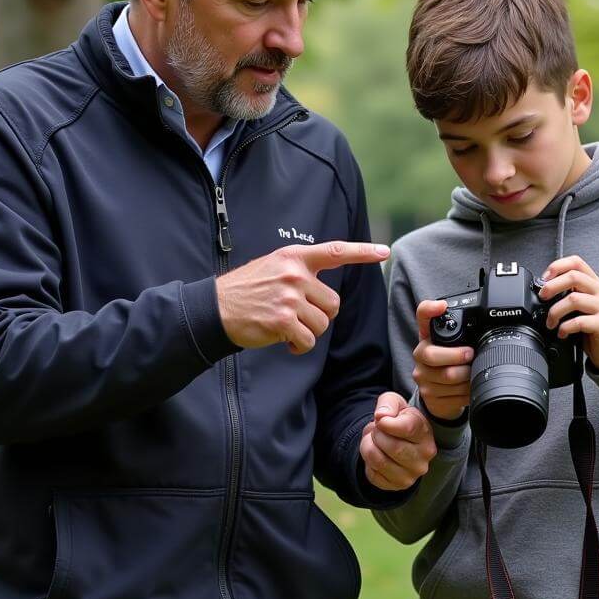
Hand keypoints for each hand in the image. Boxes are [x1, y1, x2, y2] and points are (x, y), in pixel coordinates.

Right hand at [216, 241, 388, 354]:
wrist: (215, 309)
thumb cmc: (247, 290)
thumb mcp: (274, 266)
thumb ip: (301, 270)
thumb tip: (326, 289)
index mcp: (294, 257)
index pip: (335, 251)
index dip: (362, 251)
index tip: (384, 251)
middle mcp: (295, 274)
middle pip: (333, 303)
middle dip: (320, 316)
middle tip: (297, 316)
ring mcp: (289, 296)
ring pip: (322, 324)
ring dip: (308, 333)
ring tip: (286, 327)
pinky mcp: (283, 320)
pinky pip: (308, 341)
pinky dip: (299, 346)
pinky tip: (283, 340)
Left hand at [360, 391, 436, 490]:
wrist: (399, 440)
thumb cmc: (398, 419)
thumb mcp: (395, 403)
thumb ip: (388, 403)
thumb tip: (381, 416)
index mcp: (425, 432)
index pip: (407, 428)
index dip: (386, 423)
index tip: (380, 420)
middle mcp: (425, 456)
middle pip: (393, 447)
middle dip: (377, 435)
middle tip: (377, 430)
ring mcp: (413, 473)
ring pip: (380, 461)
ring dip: (368, 447)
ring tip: (374, 441)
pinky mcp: (398, 485)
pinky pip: (373, 475)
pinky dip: (368, 463)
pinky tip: (377, 455)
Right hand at [411, 299, 472, 418]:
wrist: (440, 393)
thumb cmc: (450, 363)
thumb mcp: (454, 345)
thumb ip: (462, 333)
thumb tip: (485, 323)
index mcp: (427, 336)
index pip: (422, 316)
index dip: (430, 309)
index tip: (442, 306)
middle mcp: (420, 354)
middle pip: (433, 355)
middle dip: (457, 356)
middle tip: (471, 355)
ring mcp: (422, 376)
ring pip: (447, 377)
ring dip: (467, 376)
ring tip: (473, 373)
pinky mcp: (428, 396)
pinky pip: (451, 394)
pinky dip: (465, 392)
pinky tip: (468, 387)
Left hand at [538, 255, 598, 372]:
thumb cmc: (596, 326)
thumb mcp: (584, 305)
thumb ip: (570, 294)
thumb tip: (544, 291)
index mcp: (594, 283)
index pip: (576, 262)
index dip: (557, 266)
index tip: (544, 278)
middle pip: (573, 277)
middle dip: (551, 286)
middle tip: (542, 298)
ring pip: (573, 299)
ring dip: (555, 312)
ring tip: (551, 323)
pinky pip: (579, 322)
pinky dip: (565, 327)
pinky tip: (562, 333)